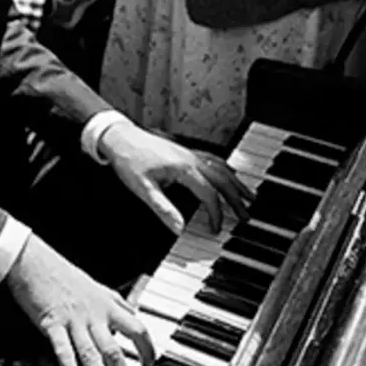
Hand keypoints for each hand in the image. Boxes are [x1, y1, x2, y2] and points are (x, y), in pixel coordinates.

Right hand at [6, 233, 155, 365]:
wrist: (33, 260)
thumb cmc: (61, 273)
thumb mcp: (95, 285)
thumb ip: (115, 301)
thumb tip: (132, 313)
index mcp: (106, 305)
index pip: (137, 329)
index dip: (148, 349)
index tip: (150, 362)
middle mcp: (93, 315)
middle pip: (114, 350)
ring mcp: (73, 321)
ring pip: (91, 355)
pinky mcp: (52, 324)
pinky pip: (64, 351)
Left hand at [100, 124, 254, 234]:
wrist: (117, 135)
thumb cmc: (128, 159)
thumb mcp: (142, 188)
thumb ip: (162, 209)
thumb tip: (179, 229)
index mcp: (184, 168)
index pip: (209, 195)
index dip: (215, 214)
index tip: (216, 230)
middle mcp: (191, 158)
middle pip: (222, 180)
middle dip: (236, 199)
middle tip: (246, 216)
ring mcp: (188, 153)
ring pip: (221, 168)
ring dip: (236, 183)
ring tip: (249, 196)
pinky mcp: (183, 150)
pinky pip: (212, 159)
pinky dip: (225, 168)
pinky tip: (229, 172)